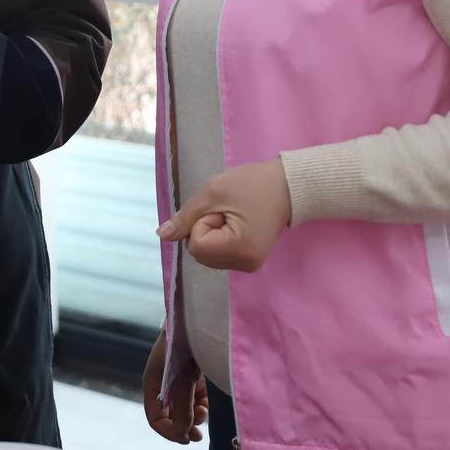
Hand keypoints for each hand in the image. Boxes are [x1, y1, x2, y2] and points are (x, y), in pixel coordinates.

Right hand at [142, 328, 207, 443]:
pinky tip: (208, 401)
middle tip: (197, 436)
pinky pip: (196, 398)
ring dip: (194, 415)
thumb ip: (182, 410)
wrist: (198, 320)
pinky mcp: (193, 375)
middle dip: (184, 426)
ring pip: (185, 408)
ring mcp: (179, 380)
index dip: (169, 432)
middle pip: (171, 416)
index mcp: (153, 385)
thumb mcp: (182, 383)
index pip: (155, 418)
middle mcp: (164, 385)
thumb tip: (183, 434)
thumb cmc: (184, 348)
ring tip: (204, 411)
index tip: (186, 438)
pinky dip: (202, 403)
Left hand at [157, 158, 292, 272]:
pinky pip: (219, 254)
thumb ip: (185, 217)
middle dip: (205, 229)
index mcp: (239, 250)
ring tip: (234, 215)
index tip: (222, 209)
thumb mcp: (213, 193)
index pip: (195, 246)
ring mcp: (249, 265)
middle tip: (228, 211)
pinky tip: (237, 223)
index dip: (201, 223)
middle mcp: (245, 265)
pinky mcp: (250, 261)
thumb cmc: (252, 184)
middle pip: (199, 254)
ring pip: (207, 255)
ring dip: (211, 234)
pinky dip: (220, 238)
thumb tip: (162, 236)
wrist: (287, 186)